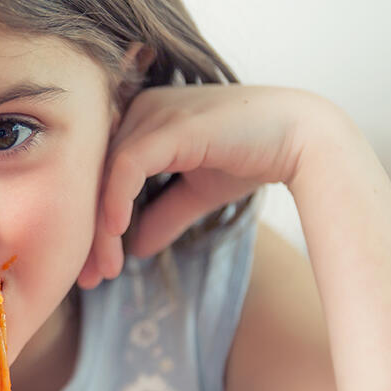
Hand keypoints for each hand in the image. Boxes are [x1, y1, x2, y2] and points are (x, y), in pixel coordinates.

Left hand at [77, 85, 336, 287]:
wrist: (303, 140)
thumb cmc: (252, 157)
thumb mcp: (196, 193)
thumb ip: (164, 215)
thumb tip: (136, 249)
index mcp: (142, 122)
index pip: (101, 177)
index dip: (93, 224)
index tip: (93, 269)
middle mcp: (140, 111)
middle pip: (95, 177)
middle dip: (89, 233)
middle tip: (87, 279)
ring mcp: (153, 113)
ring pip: (106, 176)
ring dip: (101, 229)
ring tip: (104, 270)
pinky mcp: (169, 124)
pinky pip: (126, 165)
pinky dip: (116, 200)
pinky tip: (117, 233)